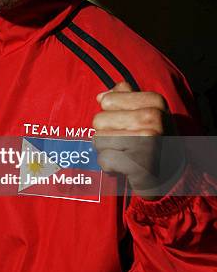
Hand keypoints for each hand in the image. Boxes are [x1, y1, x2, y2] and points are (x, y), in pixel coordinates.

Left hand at [92, 82, 173, 197]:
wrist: (172, 175)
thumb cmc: (154, 140)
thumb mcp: (147, 112)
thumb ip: (124, 97)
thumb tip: (100, 96)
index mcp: (155, 101)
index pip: (106, 101)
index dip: (111, 115)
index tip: (128, 126)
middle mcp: (153, 118)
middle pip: (99, 120)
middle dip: (106, 134)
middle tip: (126, 143)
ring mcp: (148, 140)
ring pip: (99, 140)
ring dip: (107, 150)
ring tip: (126, 154)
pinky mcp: (139, 163)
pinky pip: (104, 159)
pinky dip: (110, 166)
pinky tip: (126, 167)